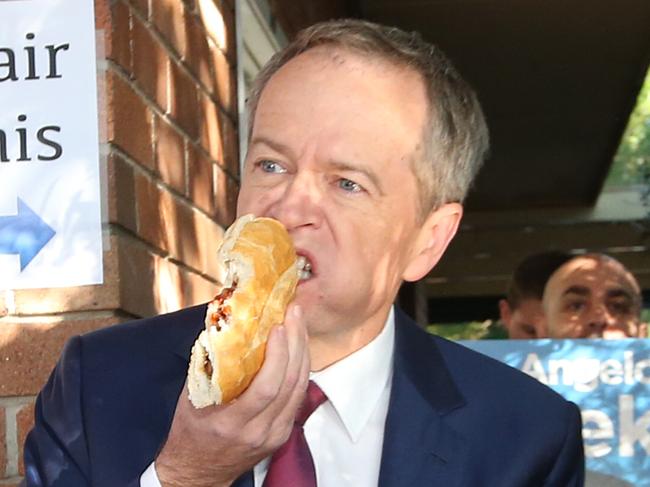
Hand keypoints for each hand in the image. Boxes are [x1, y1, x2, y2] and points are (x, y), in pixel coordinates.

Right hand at [155, 304, 309, 486]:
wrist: (196, 474)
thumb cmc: (189, 434)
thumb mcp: (191, 399)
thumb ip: (208, 366)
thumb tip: (223, 327)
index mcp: (231, 423)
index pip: (265, 388)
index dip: (277, 356)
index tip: (277, 327)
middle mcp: (258, 431)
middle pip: (289, 384)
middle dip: (295, 343)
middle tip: (294, 313)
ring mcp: (274, 435)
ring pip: (299, 389)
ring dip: (302, 352)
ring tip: (299, 323)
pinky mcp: (282, 434)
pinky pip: (297, 397)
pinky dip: (300, 369)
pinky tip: (298, 348)